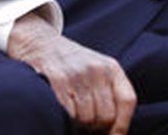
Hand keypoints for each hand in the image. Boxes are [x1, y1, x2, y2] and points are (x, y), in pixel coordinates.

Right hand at [7, 11, 136, 133]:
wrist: (40, 43)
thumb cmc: (71, 65)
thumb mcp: (98, 71)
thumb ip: (109, 94)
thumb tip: (116, 131)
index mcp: (112, 67)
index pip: (127, 101)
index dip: (122, 125)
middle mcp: (97, 69)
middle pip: (106, 116)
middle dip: (95, 126)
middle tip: (84, 121)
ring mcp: (78, 74)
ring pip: (86, 119)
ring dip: (78, 123)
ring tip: (71, 112)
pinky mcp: (58, 80)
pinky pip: (68, 114)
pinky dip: (65, 118)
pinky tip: (60, 108)